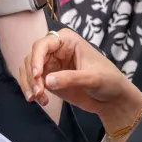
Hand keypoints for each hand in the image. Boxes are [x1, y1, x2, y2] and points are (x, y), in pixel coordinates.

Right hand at [22, 29, 141, 130]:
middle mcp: (55, 49)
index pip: (43, 45)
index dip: (36, 59)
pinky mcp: (48, 78)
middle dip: (32, 76)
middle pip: (32, 57)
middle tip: (39, 93)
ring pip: (28, 70)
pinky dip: (32, 90)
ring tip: (38, 99)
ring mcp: (51, 64)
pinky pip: (32, 82)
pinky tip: (40, 101)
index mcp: (67, 40)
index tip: (37, 76)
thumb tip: (47, 81)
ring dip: (29, 84)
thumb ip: (71, 78)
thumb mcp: (93, 78)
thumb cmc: (109, 81)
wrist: (112, 99)